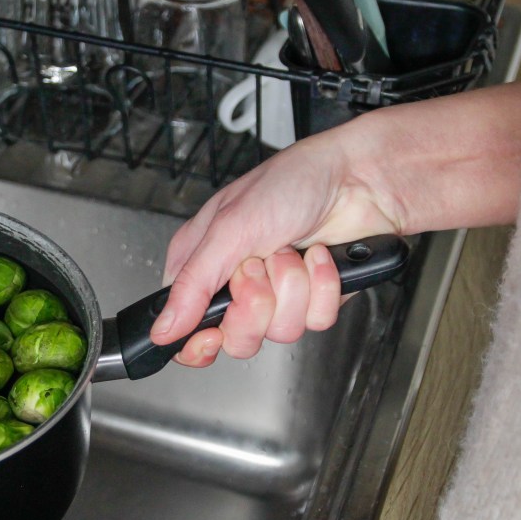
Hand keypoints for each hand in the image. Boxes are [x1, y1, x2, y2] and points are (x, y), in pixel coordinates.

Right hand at [152, 129, 401, 365]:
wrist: (358, 177)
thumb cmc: (291, 182)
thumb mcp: (229, 229)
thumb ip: (192, 284)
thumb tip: (162, 329)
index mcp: (202, 265)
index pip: (184, 328)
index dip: (197, 341)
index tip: (213, 334)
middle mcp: (236, 284)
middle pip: (234, 338)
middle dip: (255, 304)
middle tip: (259, 267)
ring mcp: (277, 295)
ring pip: (279, 332)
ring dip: (293, 287)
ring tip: (293, 251)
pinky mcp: (313, 300)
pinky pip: (316, 322)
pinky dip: (323, 286)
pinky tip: (319, 256)